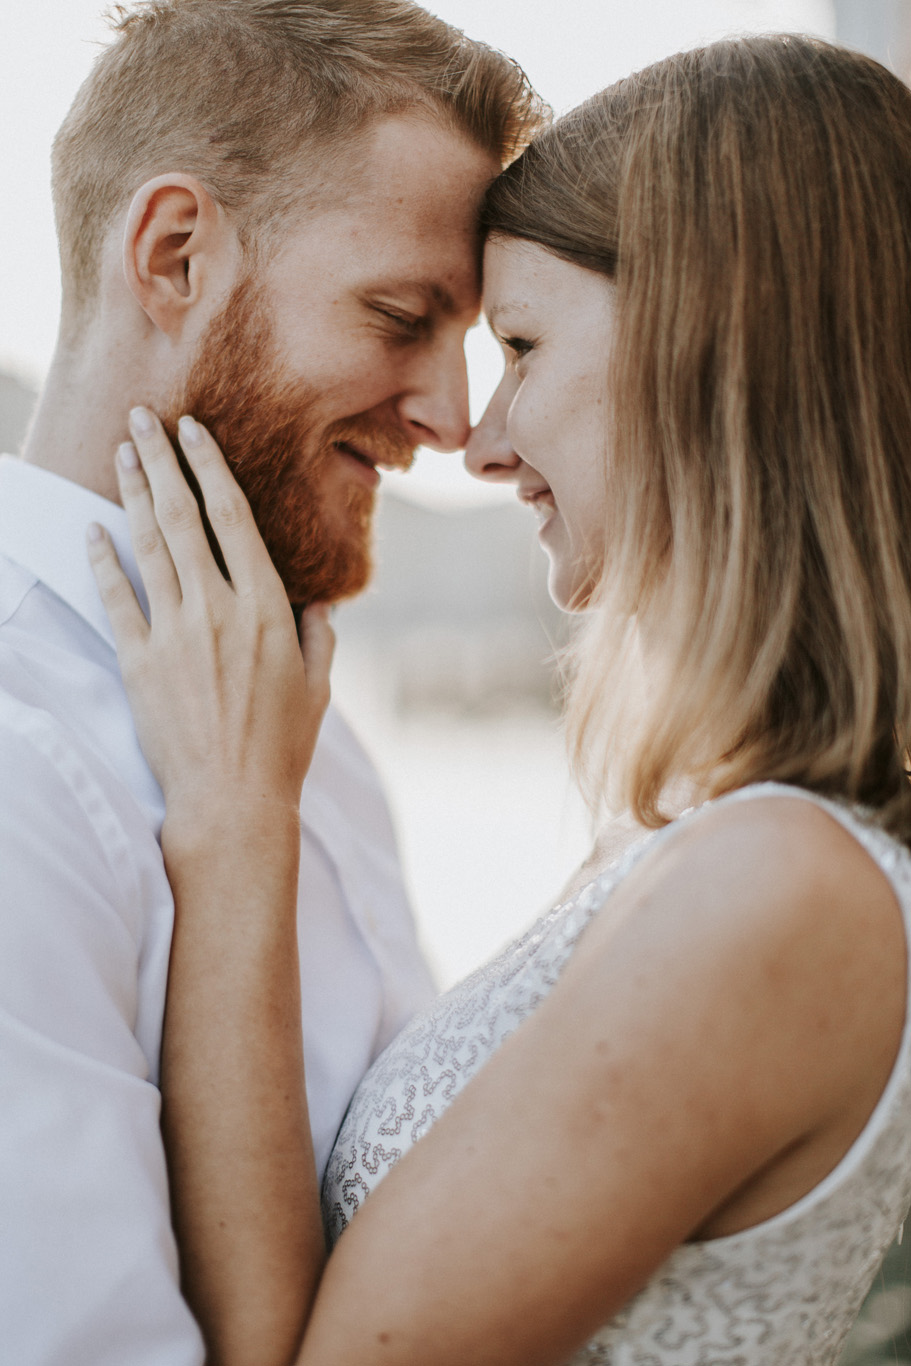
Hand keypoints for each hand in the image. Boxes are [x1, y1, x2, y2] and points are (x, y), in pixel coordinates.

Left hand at [87, 408, 333, 826]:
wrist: (231, 800)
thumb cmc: (283, 747)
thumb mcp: (319, 686)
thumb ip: (319, 634)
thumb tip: (322, 601)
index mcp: (267, 608)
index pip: (234, 518)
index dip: (211, 467)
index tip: (194, 431)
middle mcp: (218, 609)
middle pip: (182, 516)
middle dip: (160, 460)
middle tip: (141, 419)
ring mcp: (174, 633)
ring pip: (148, 545)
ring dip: (132, 492)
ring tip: (120, 453)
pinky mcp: (139, 661)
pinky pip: (115, 597)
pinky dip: (102, 560)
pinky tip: (92, 530)